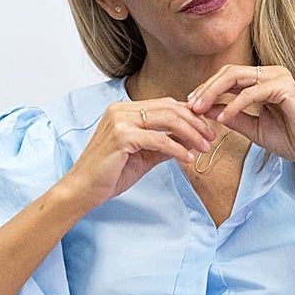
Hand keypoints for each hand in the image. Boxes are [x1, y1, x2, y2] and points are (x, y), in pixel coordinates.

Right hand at [63, 98, 214, 209]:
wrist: (83, 190)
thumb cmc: (111, 172)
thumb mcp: (146, 155)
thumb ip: (167, 143)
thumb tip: (193, 138)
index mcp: (125, 110)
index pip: (166, 105)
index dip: (191, 115)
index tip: (208, 129)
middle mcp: (121, 109)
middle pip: (170, 108)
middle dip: (196, 123)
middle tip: (211, 138)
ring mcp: (119, 121)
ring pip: (167, 120)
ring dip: (191, 134)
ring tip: (205, 147)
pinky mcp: (121, 137)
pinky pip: (158, 139)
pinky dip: (177, 148)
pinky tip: (188, 158)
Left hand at [186, 64, 294, 195]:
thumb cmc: (291, 140)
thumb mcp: (254, 128)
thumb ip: (232, 116)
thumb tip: (205, 110)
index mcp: (266, 80)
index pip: (229, 77)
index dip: (207, 89)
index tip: (191, 106)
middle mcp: (273, 73)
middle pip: (229, 72)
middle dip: (206, 88)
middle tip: (190, 106)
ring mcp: (279, 77)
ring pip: (236, 77)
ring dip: (214, 92)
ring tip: (198, 109)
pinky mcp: (285, 87)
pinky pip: (251, 92)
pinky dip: (234, 105)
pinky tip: (223, 118)